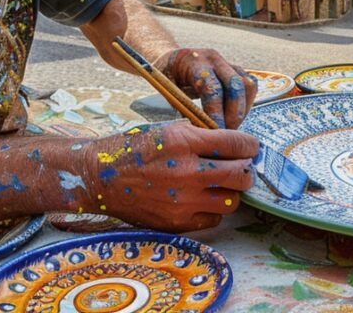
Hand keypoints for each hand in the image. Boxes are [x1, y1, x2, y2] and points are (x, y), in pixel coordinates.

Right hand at [80, 122, 257, 231]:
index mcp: (184, 143)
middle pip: (241, 176)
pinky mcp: (176, 223)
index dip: (250, 145)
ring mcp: (182, 202)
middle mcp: (186, 173)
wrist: (101, 178)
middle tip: (241, 166)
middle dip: (246, 169)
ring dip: (231, 191)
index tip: (251, 147)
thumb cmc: (136, 149)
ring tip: (221, 183)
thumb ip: (204, 137)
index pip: (237, 144)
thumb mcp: (169, 129)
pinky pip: (213, 219)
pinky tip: (203, 198)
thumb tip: (238, 146)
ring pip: (232, 201)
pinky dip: (213, 209)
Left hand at [155, 48, 257, 127]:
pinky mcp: (236, 69)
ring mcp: (227, 63)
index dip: (217, 113)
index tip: (216, 133)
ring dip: (242, 110)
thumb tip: (195, 131)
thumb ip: (179, 106)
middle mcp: (214, 59)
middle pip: (236, 86)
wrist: (174, 58)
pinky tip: (235, 116)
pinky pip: (250, 85)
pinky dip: (246, 103)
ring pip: (247, 85)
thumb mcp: (165, 88)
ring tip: (231, 127)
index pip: (212, 89)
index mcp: (195, 62)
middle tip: (227, 134)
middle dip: (234, 114)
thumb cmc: (167, 75)